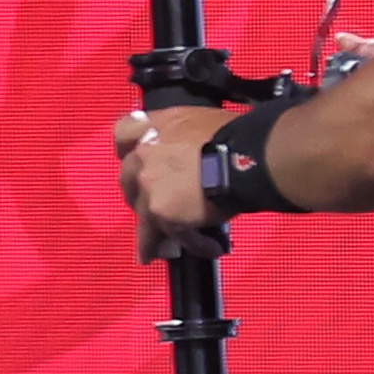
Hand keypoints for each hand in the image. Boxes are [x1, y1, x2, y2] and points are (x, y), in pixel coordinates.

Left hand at [113, 104, 230, 261]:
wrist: (250, 153)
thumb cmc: (238, 132)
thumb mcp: (200, 121)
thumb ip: (181, 136)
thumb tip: (189, 151)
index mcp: (153, 129)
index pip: (123, 135)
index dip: (128, 151)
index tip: (136, 161)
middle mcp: (143, 156)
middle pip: (129, 182)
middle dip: (140, 197)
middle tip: (157, 209)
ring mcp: (150, 186)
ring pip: (145, 220)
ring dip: (152, 237)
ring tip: (160, 252)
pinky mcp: (163, 213)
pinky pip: (178, 235)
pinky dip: (195, 245)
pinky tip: (211, 249)